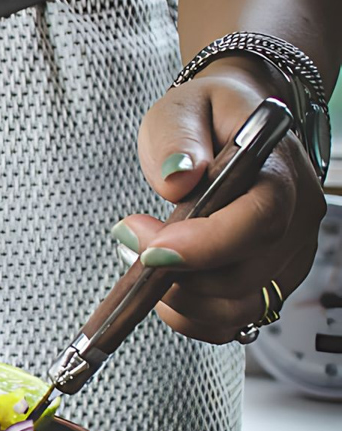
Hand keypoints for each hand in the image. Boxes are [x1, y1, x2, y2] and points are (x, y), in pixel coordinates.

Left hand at [117, 57, 326, 344]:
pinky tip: (167, 288)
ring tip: (145, 260)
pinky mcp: (273, 281)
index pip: (259, 220)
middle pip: (245, 274)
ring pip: (239, 308)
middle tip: (131, 240)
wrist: (235, 127)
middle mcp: (298, 219)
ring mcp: (290, 256)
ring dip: (181, 299)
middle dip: (177, 273)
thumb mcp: (181, 110)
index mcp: (281, 170)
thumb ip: (177, 140)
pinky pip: (235, 320)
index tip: (151, 249)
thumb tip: (177, 179)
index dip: (205, 246)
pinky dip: (194, 317)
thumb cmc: (208, 115)